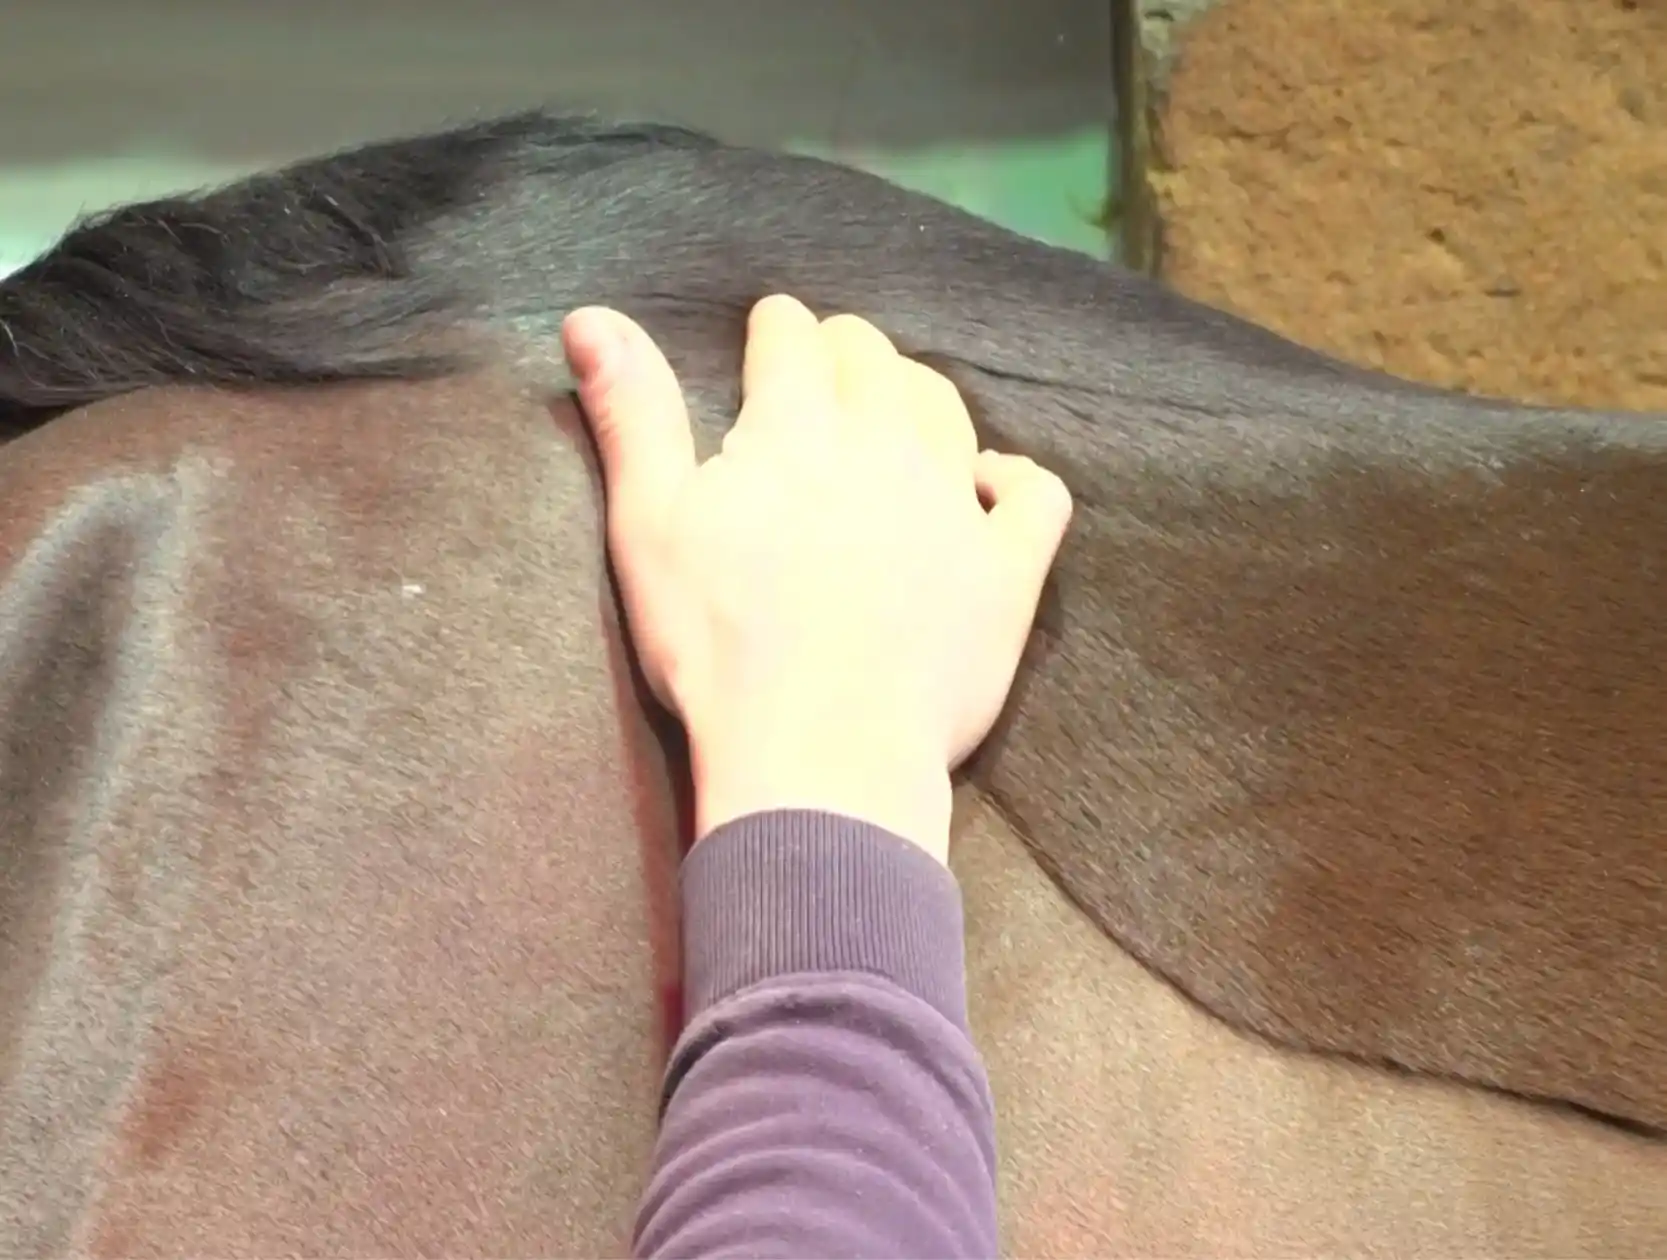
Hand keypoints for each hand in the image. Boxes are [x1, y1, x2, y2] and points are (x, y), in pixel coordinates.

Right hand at [562, 295, 1071, 862]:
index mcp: (795, 427)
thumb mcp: (648, 525)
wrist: (820, 754)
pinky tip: (992, 482)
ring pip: (946, 409)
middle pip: (873, 360)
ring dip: (915, 392)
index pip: (794, 338)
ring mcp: (955, 505)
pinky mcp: (1006, 570)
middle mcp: (886, 444)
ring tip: (895, 408)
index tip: (770, 331)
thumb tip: (592, 315)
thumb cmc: (717, 647)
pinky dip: (1016, 476)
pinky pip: (1037, 496)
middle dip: (844, 350)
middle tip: (824, 368)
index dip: (778, 328)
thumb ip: (632, 414)